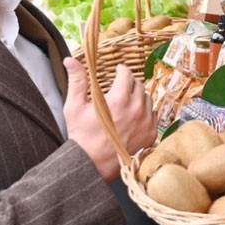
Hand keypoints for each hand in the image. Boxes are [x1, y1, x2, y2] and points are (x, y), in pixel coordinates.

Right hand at [63, 58, 156, 181]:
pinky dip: (145, 113)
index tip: (118, 72)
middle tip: (120, 88)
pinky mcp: (151, 133)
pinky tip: (133, 117)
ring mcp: (146, 121)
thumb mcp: (74, 107)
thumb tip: (71, 60)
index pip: (127, 74)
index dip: (121, 71)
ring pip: (147, 98)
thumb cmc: (82, 136)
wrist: (93, 164)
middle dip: (129, 83)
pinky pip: (153, 114)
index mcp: (119, 99)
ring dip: (138, 97)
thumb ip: (77, 81)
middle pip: (138, 85)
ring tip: (126, 103)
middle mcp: (136, 108)